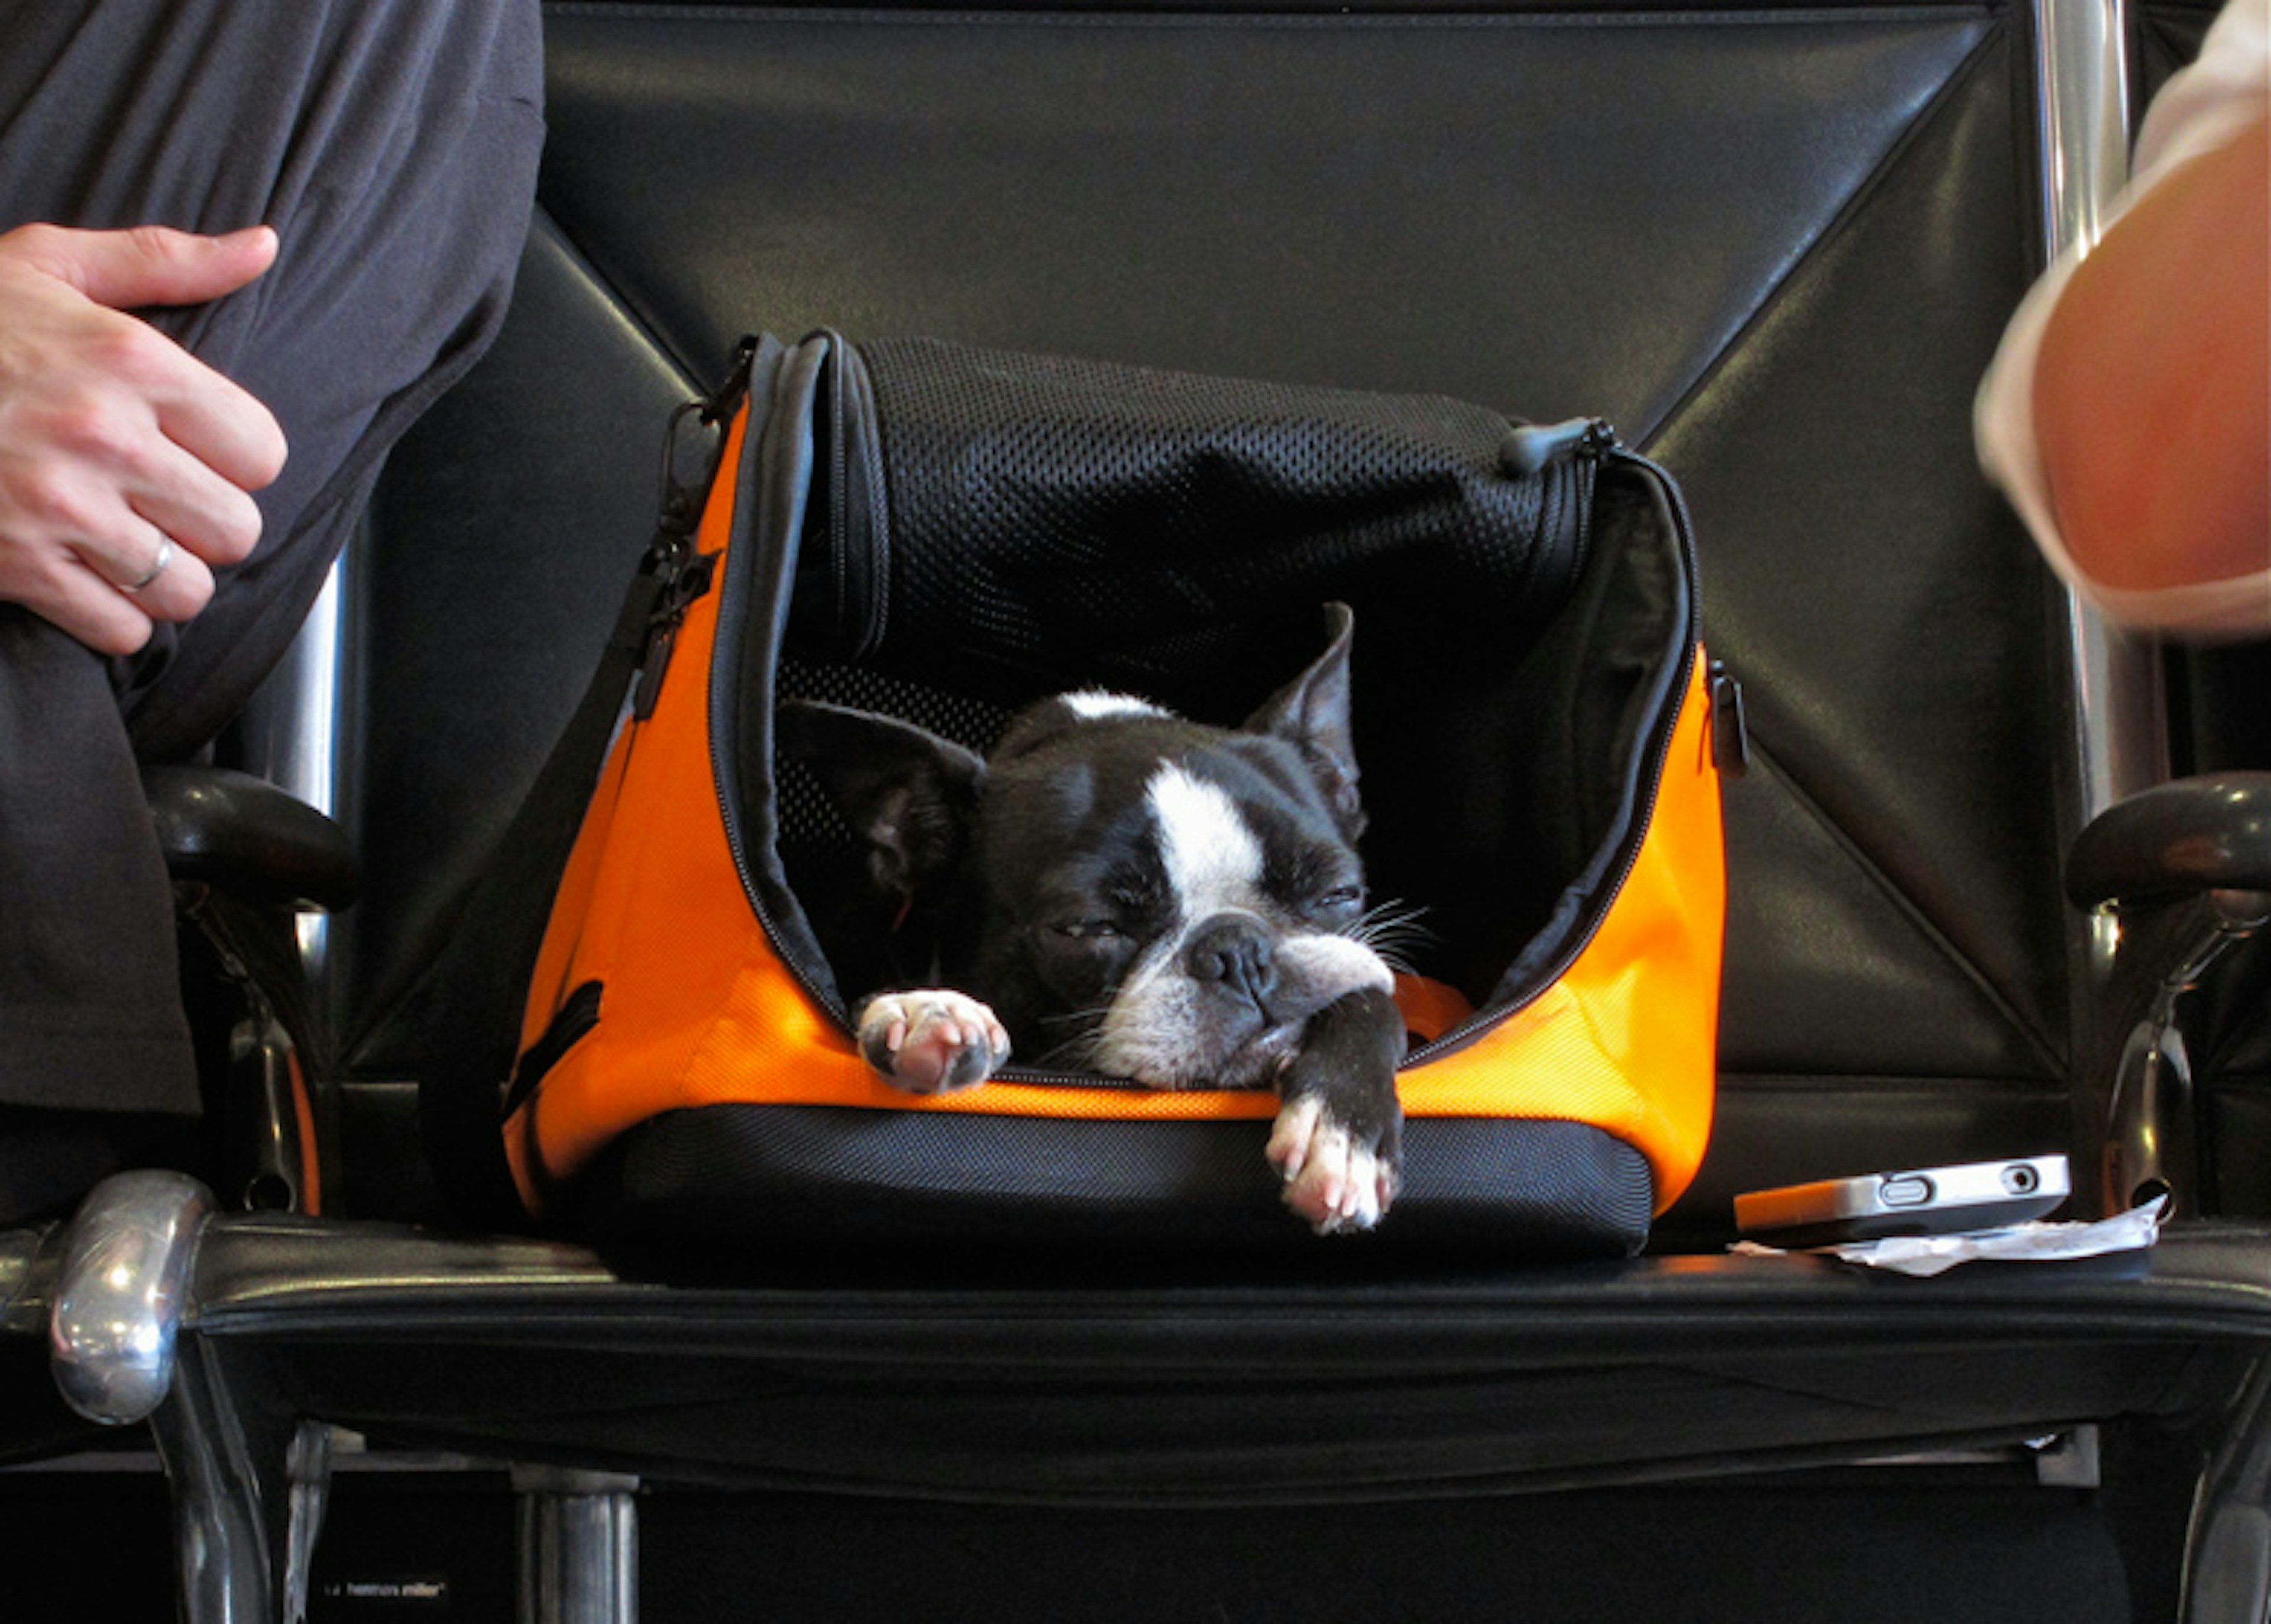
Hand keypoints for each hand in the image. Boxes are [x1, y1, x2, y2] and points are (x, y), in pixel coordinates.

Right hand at [0, 224, 287, 655]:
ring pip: (186, 588)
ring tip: (127, 543)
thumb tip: (262, 245)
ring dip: (165, 577)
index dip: (236, 461)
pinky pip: (122, 629)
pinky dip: (115, 618)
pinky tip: (90, 580)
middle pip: (234, 529)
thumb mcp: (50, 265)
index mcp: (131, 363)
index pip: (260, 453)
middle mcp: (105, 438)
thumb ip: (165, 261)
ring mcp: (59, 508)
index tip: (200, 453)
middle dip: (207, 525)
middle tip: (165, 505)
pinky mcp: (17, 566)